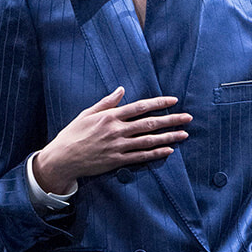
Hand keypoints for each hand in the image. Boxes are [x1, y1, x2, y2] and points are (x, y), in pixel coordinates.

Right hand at [32, 87, 191, 193]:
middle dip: (171, 119)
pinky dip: (156, 154)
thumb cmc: (73, 134)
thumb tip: (121, 90)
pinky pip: (140, 157)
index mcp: (110, 116)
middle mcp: (116, 130)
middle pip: (149, 123)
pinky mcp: (117, 161)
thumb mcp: (87, 113)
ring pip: (149, 140)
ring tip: (184, 134)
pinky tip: (169, 150)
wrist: (63, 158)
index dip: (159, 102)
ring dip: (169, 137)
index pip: (140, 106)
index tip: (173, 100)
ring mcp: (118, 146)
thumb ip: (107, 102)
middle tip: (188, 118)